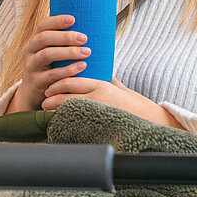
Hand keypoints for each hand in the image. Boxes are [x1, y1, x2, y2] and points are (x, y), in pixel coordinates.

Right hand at [7, 14, 89, 112]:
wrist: (33, 94)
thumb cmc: (49, 68)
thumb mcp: (50, 54)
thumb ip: (62, 43)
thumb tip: (91, 29)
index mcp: (34, 41)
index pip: (42, 26)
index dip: (56, 21)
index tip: (73, 19)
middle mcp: (30, 52)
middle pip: (43, 38)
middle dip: (65, 36)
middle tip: (84, 38)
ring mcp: (31, 67)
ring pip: (47, 55)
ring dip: (68, 52)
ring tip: (86, 52)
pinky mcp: (37, 82)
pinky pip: (52, 75)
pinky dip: (67, 70)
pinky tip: (81, 66)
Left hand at [42, 77, 184, 129]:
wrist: (152, 122)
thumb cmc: (137, 106)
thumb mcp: (122, 89)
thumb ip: (108, 80)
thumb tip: (98, 72)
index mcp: (102, 85)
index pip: (73, 80)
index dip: (58, 84)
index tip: (50, 87)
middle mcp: (98, 97)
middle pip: (66, 94)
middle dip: (52, 97)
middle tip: (44, 99)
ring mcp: (98, 111)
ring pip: (68, 108)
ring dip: (54, 110)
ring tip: (46, 111)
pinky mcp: (99, 124)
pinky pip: (76, 122)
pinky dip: (64, 122)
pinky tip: (57, 124)